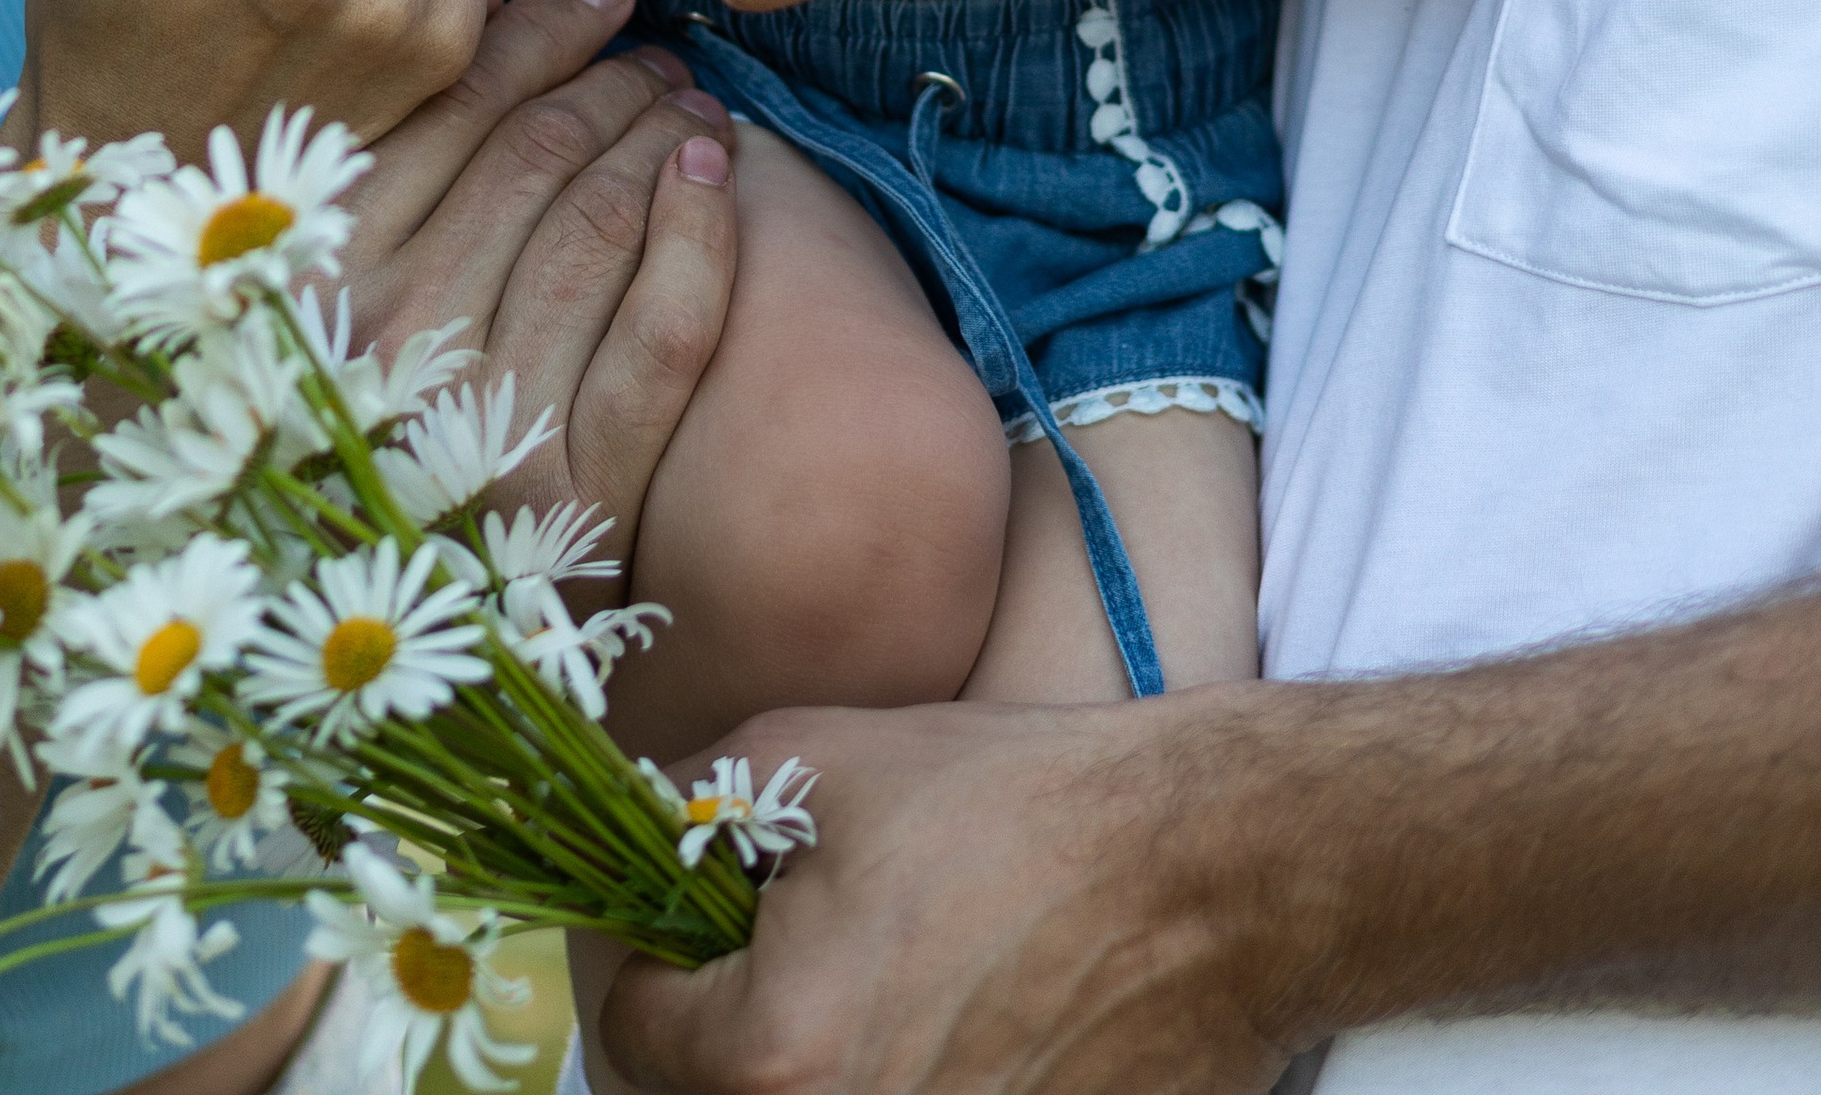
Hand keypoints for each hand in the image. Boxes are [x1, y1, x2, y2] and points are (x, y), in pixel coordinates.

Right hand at [340, 0, 741, 558]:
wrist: (425, 628)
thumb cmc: (383, 426)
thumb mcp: (349, 292)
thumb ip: (394, 172)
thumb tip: (490, 14)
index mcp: (323, 276)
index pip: (454, 109)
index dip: (545, 33)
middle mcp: (388, 342)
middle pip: (538, 156)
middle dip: (616, 82)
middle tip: (660, 58)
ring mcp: (479, 422)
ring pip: (601, 225)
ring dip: (663, 140)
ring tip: (694, 107)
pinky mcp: (574, 498)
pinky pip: (662, 334)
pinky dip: (700, 236)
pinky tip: (717, 174)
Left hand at [599, 699, 1304, 1094]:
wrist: (1202, 872)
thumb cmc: (1008, 802)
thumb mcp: (812, 758)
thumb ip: (683, 802)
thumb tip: (618, 829)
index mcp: (775, 1054)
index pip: (631, 1034)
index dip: (656, 953)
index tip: (701, 909)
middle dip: (725, 1020)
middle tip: (786, 942)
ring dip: (810, 1057)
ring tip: (881, 975)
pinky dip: (904, 1077)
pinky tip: (952, 1021)